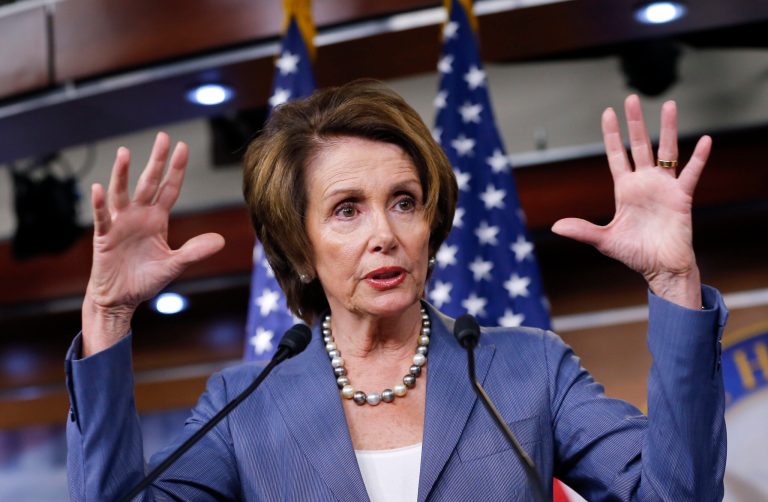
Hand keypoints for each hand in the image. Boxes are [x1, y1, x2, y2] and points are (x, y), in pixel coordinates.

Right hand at [82, 133, 224, 354]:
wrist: (120, 298)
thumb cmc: (144, 279)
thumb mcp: (174, 264)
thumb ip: (194, 251)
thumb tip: (220, 241)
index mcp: (157, 219)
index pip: (169, 189)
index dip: (176, 169)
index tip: (183, 147)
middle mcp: (139, 216)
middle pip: (148, 183)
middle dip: (157, 161)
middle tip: (163, 137)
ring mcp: (120, 224)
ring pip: (121, 193)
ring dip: (122, 174)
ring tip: (125, 153)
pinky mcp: (104, 237)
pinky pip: (102, 217)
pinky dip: (99, 204)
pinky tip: (99, 189)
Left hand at [552, 95, 709, 308]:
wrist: (660, 269)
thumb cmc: (635, 254)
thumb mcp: (604, 240)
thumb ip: (582, 230)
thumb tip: (555, 226)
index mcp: (624, 189)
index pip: (616, 155)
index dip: (611, 135)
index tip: (607, 113)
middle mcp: (644, 183)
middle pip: (639, 145)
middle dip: (634, 122)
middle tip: (631, 98)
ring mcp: (663, 188)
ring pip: (666, 151)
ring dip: (667, 129)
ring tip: (669, 105)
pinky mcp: (681, 197)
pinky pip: (690, 174)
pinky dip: (698, 158)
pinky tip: (705, 141)